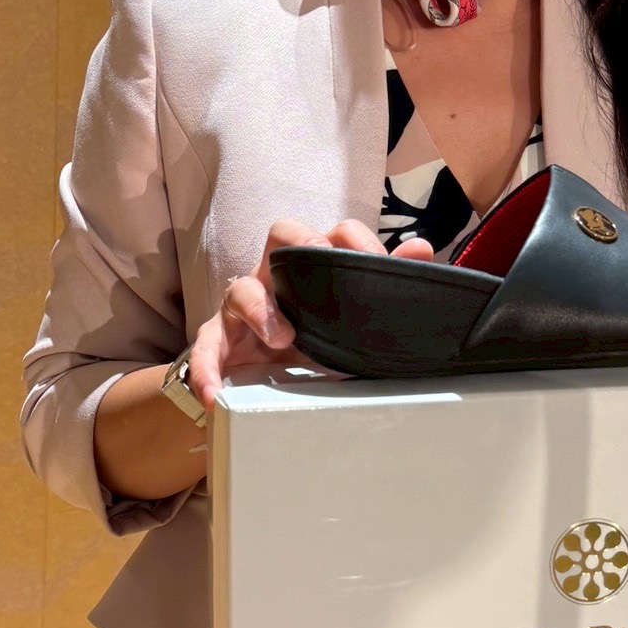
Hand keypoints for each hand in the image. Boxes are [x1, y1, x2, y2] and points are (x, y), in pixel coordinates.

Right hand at [185, 218, 433, 409]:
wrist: (268, 378)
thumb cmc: (313, 336)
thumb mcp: (350, 317)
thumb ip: (384, 283)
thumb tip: (422, 249)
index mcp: (312, 267)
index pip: (332, 233)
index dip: (352, 239)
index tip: (373, 258)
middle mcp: (276, 275)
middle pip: (282, 235)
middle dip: (302, 246)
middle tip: (318, 264)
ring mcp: (243, 306)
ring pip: (241, 290)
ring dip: (260, 310)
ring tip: (281, 338)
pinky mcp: (219, 340)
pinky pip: (205, 349)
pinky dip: (206, 370)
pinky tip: (214, 394)